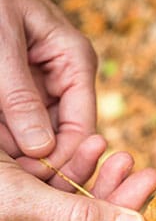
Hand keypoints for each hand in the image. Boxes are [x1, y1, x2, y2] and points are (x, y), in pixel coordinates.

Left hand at [0, 0, 97, 177]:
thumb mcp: (1, 46)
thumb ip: (20, 98)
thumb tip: (41, 150)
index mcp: (75, 63)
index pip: (82, 126)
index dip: (64, 157)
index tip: (37, 174)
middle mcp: (67, 78)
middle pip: (64, 135)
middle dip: (40, 155)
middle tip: (16, 172)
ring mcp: (47, 86)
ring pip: (42, 134)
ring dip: (21, 149)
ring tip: (5, 156)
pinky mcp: (26, 92)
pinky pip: (23, 123)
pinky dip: (9, 137)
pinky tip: (1, 141)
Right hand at [0, 147, 155, 220]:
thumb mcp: (14, 201)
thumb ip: (75, 219)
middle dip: (116, 207)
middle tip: (148, 180)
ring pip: (72, 212)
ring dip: (99, 182)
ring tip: (126, 159)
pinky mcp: (18, 200)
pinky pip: (52, 188)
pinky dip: (73, 166)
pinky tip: (95, 145)